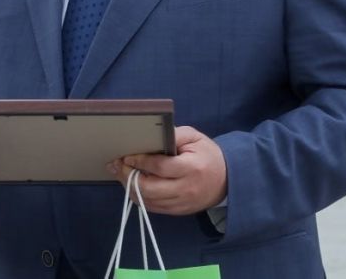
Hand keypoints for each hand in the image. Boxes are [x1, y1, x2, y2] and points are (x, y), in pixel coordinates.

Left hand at [106, 126, 227, 215]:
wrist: (228, 179)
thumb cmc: (208, 154)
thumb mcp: (194, 137)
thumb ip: (173, 135)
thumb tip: (150, 135)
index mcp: (191, 168)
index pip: (159, 167)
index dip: (139, 162)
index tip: (126, 156)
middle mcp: (186, 189)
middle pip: (150, 188)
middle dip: (129, 176)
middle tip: (117, 165)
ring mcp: (182, 203)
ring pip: (148, 201)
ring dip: (130, 188)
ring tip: (121, 174)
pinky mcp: (179, 211)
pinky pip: (153, 208)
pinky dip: (139, 197)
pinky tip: (132, 185)